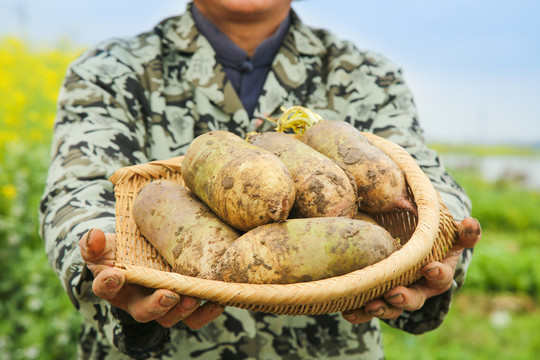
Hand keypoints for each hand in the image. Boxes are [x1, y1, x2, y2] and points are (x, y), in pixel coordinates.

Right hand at [79, 228, 224, 328]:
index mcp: (114, 286)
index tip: (115, 274)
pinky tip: (217, 303)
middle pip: (144, 311)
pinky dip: (205, 314)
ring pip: (171, 316)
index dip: (109, 283)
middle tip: (168, 295)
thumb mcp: (104, 243)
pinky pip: (194, 317)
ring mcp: (161, 304)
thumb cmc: (121, 249)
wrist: (143, 251)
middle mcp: (137, 300)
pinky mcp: (183, 303)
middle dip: (157, 305)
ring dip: (182, 310)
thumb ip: (93, 242)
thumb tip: (95, 235)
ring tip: (193, 298)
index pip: (106, 288)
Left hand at [342, 216, 480, 322]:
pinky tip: (347, 311)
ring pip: (391, 308)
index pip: (442, 278)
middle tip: (395, 294)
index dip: (438, 275)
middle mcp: (418, 289)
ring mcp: (397, 296)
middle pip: (415, 300)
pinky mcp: (377, 297)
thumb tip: (471, 223)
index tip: (430, 268)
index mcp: (438, 274)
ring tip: (370, 305)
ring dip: (381, 309)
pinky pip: (368, 308)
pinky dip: (359, 312)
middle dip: (405, 298)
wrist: (411, 244)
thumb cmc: (432, 238)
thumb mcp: (450, 233)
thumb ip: (463, 231)